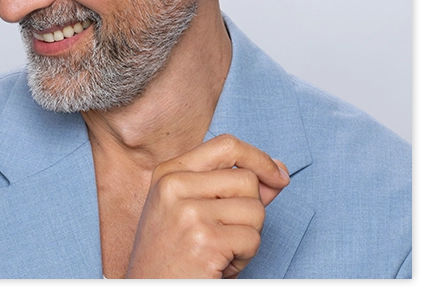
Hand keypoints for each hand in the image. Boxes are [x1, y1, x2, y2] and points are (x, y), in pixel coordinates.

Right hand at [125, 134, 289, 279]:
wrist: (151, 291)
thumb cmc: (172, 255)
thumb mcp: (193, 211)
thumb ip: (231, 188)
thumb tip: (278, 171)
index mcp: (169, 173)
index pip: (227, 145)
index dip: (259, 158)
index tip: (278, 175)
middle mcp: (175, 185)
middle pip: (247, 180)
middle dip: (251, 210)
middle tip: (227, 234)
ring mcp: (189, 212)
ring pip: (255, 209)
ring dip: (248, 236)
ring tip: (220, 250)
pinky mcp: (205, 240)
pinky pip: (252, 239)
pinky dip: (245, 258)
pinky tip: (220, 265)